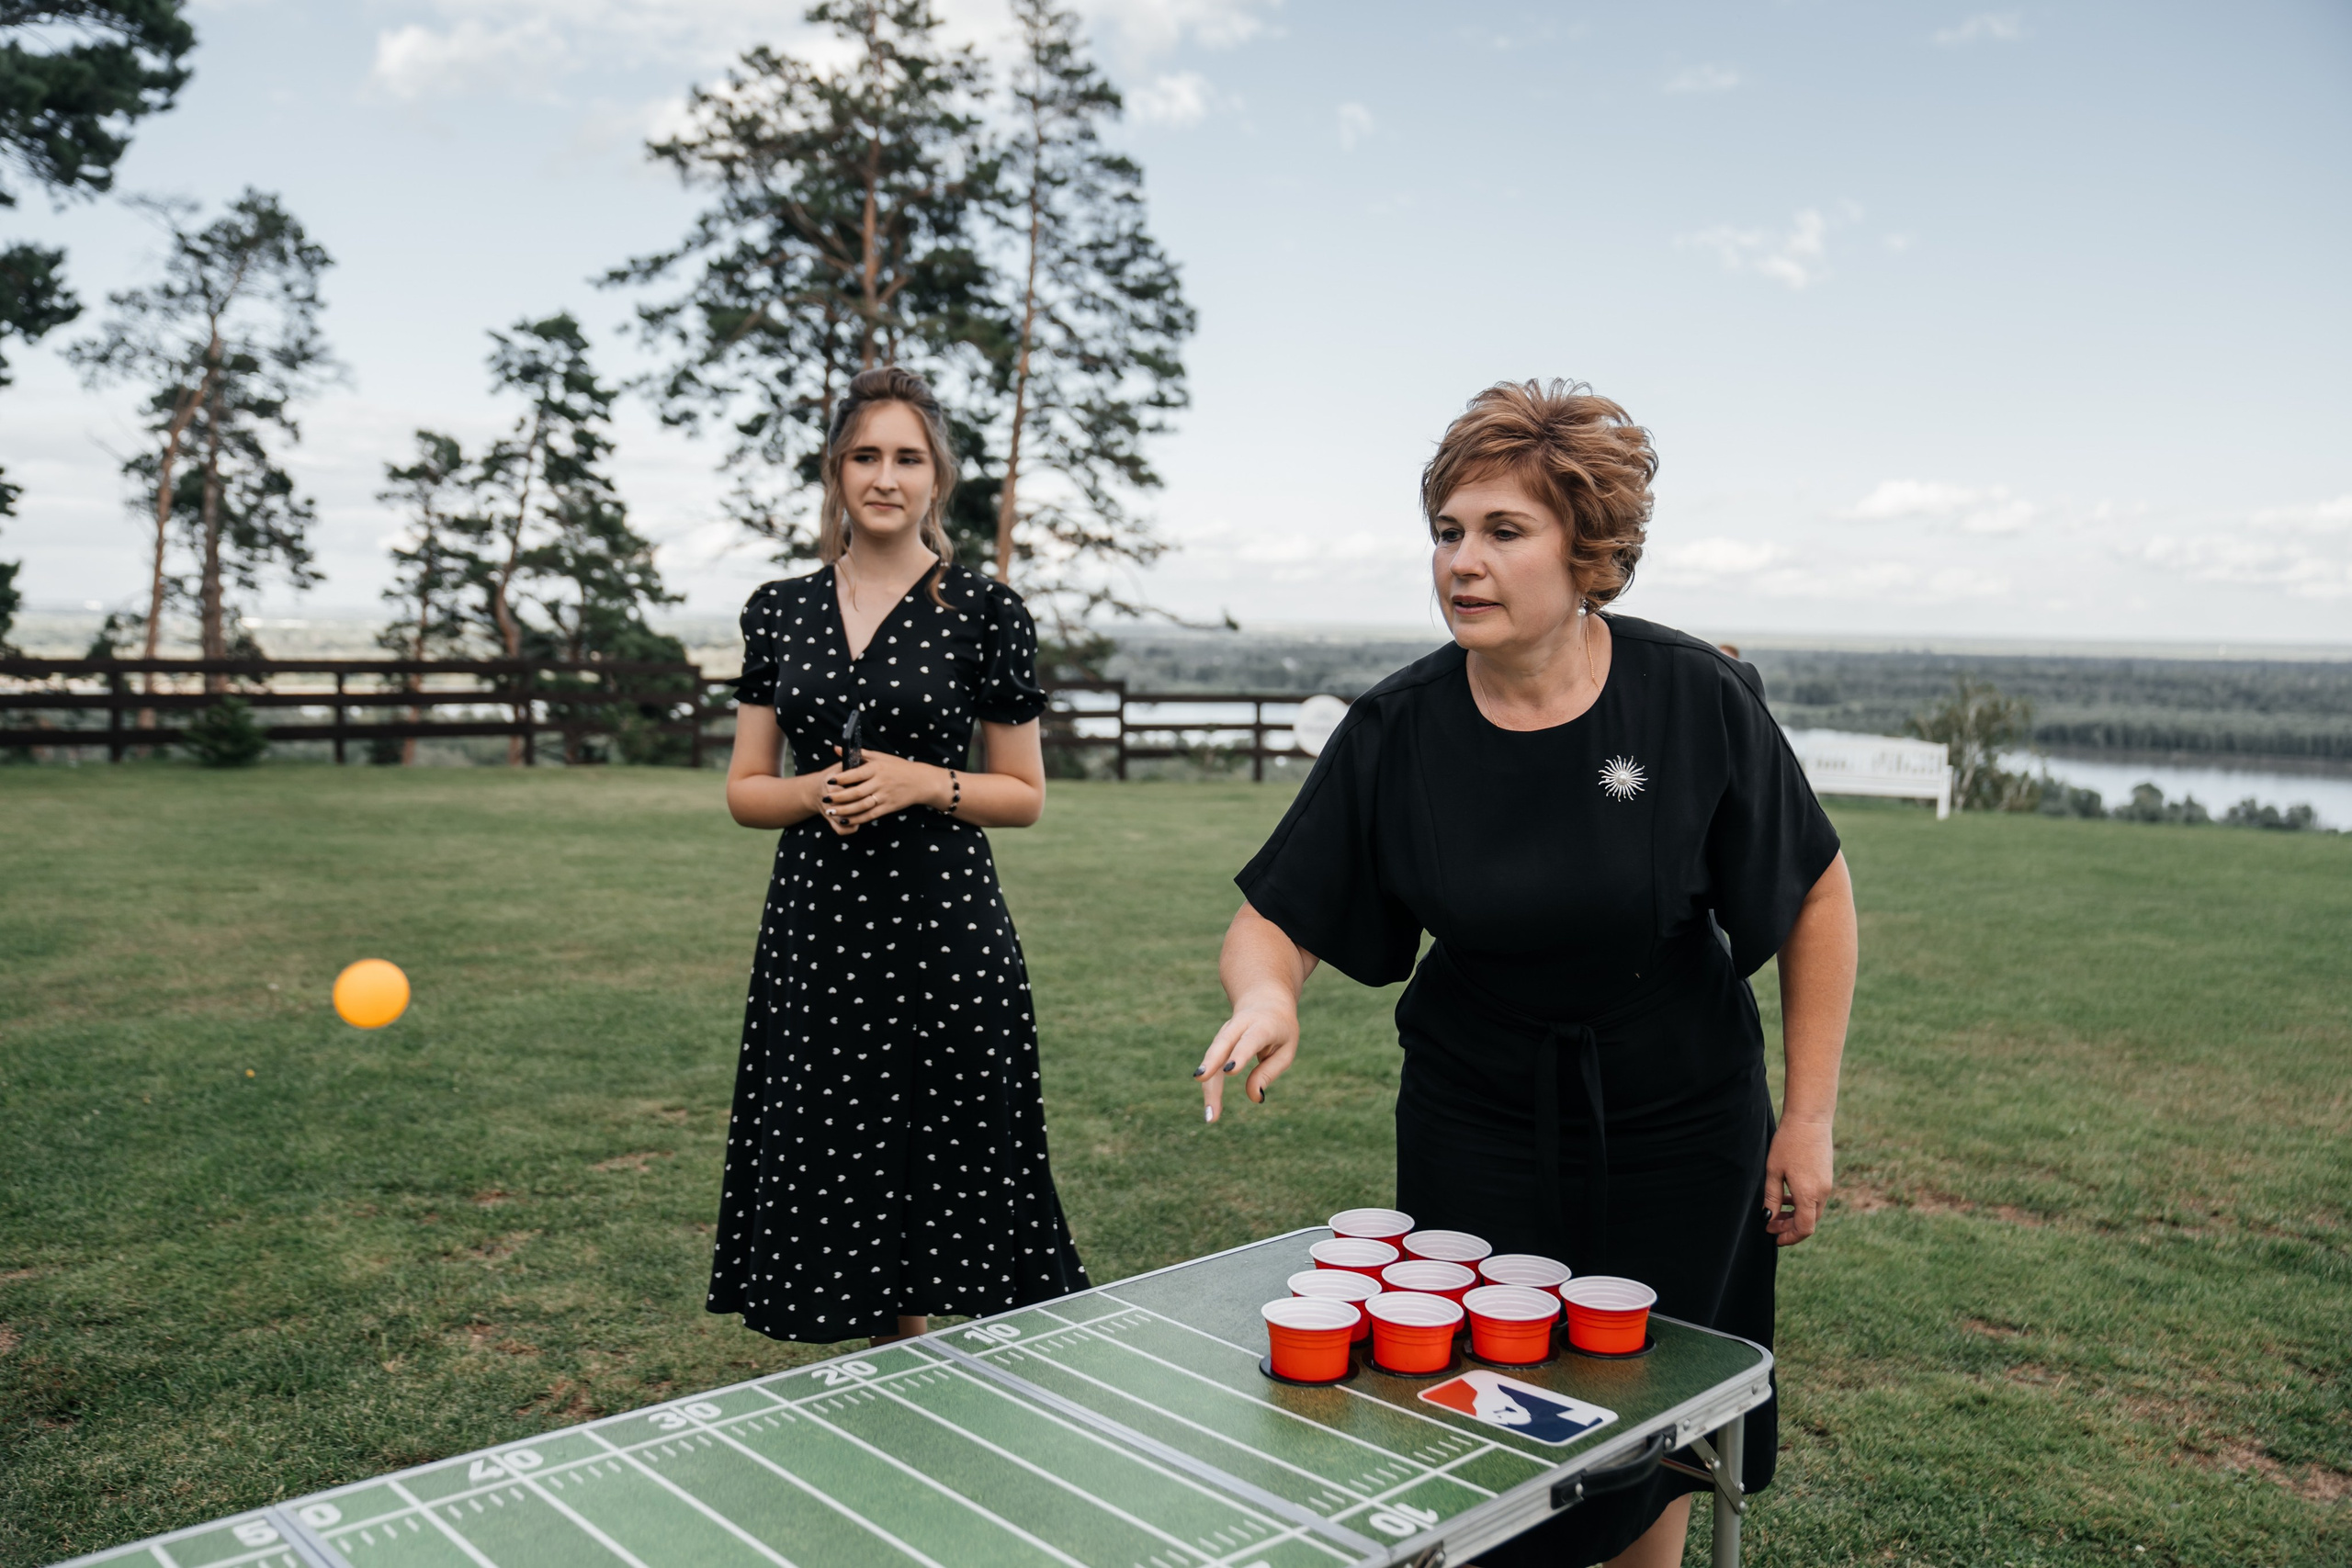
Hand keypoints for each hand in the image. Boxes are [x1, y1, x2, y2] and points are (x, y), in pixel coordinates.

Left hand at [820, 747, 947, 832]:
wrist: (921, 782)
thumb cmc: (899, 767)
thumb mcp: (881, 757)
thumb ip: (859, 754)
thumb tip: (837, 748)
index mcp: (877, 768)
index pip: (856, 773)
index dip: (842, 778)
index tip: (829, 780)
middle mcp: (880, 782)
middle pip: (857, 792)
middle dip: (839, 797)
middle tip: (826, 799)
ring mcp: (885, 796)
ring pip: (862, 805)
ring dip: (845, 810)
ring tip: (831, 811)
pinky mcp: (888, 807)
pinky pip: (870, 815)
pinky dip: (857, 819)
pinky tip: (845, 820)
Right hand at [1195, 992, 1297, 1122]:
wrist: (1264, 1000)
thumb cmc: (1280, 1029)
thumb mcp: (1286, 1049)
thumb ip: (1269, 1072)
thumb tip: (1255, 1097)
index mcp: (1262, 1025)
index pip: (1249, 1039)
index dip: (1239, 1054)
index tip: (1229, 1071)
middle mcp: (1239, 1026)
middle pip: (1222, 1044)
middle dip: (1211, 1062)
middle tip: (1200, 1080)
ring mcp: (1225, 1033)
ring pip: (1213, 1057)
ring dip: (1209, 1085)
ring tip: (1210, 1114)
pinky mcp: (1218, 1043)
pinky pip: (1212, 1065)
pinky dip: (1211, 1087)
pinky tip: (1211, 1108)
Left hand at [1763, 1118, 1833, 1244]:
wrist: (1810, 1120)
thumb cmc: (1788, 1143)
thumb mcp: (1774, 1172)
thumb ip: (1772, 1198)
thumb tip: (1769, 1219)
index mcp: (1809, 1194)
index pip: (1804, 1228)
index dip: (1790, 1237)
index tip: (1775, 1238)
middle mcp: (1823, 1193)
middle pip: (1809, 1222)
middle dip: (1789, 1227)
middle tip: (1770, 1225)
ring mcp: (1827, 1185)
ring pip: (1812, 1211)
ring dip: (1795, 1216)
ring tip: (1775, 1212)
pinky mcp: (1827, 1177)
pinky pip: (1815, 1199)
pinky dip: (1802, 1204)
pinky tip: (1787, 1196)